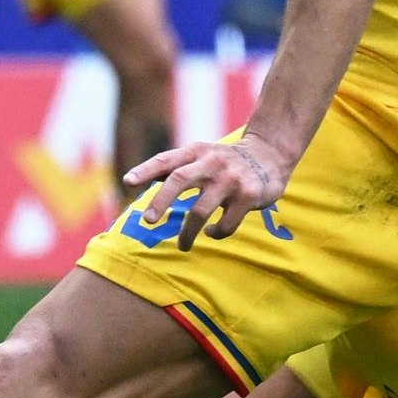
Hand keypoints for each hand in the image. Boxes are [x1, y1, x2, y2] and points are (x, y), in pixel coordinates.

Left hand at [118, 128, 291, 247]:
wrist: (269, 155)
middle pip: (179, 180)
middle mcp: (212, 162)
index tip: (127, 182)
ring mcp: (230, 178)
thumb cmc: (224, 160)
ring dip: (187, 233)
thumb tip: (133, 179)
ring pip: (200, 211)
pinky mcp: (248, 195)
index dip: (145, 170)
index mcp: (196, 151)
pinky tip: (212, 232)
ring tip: (182, 245)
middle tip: (148, 221)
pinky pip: (225, 223)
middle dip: (160, 202)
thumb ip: (172, 167)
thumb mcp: (200, 155)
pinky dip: (215, 233)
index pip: (165, 160)